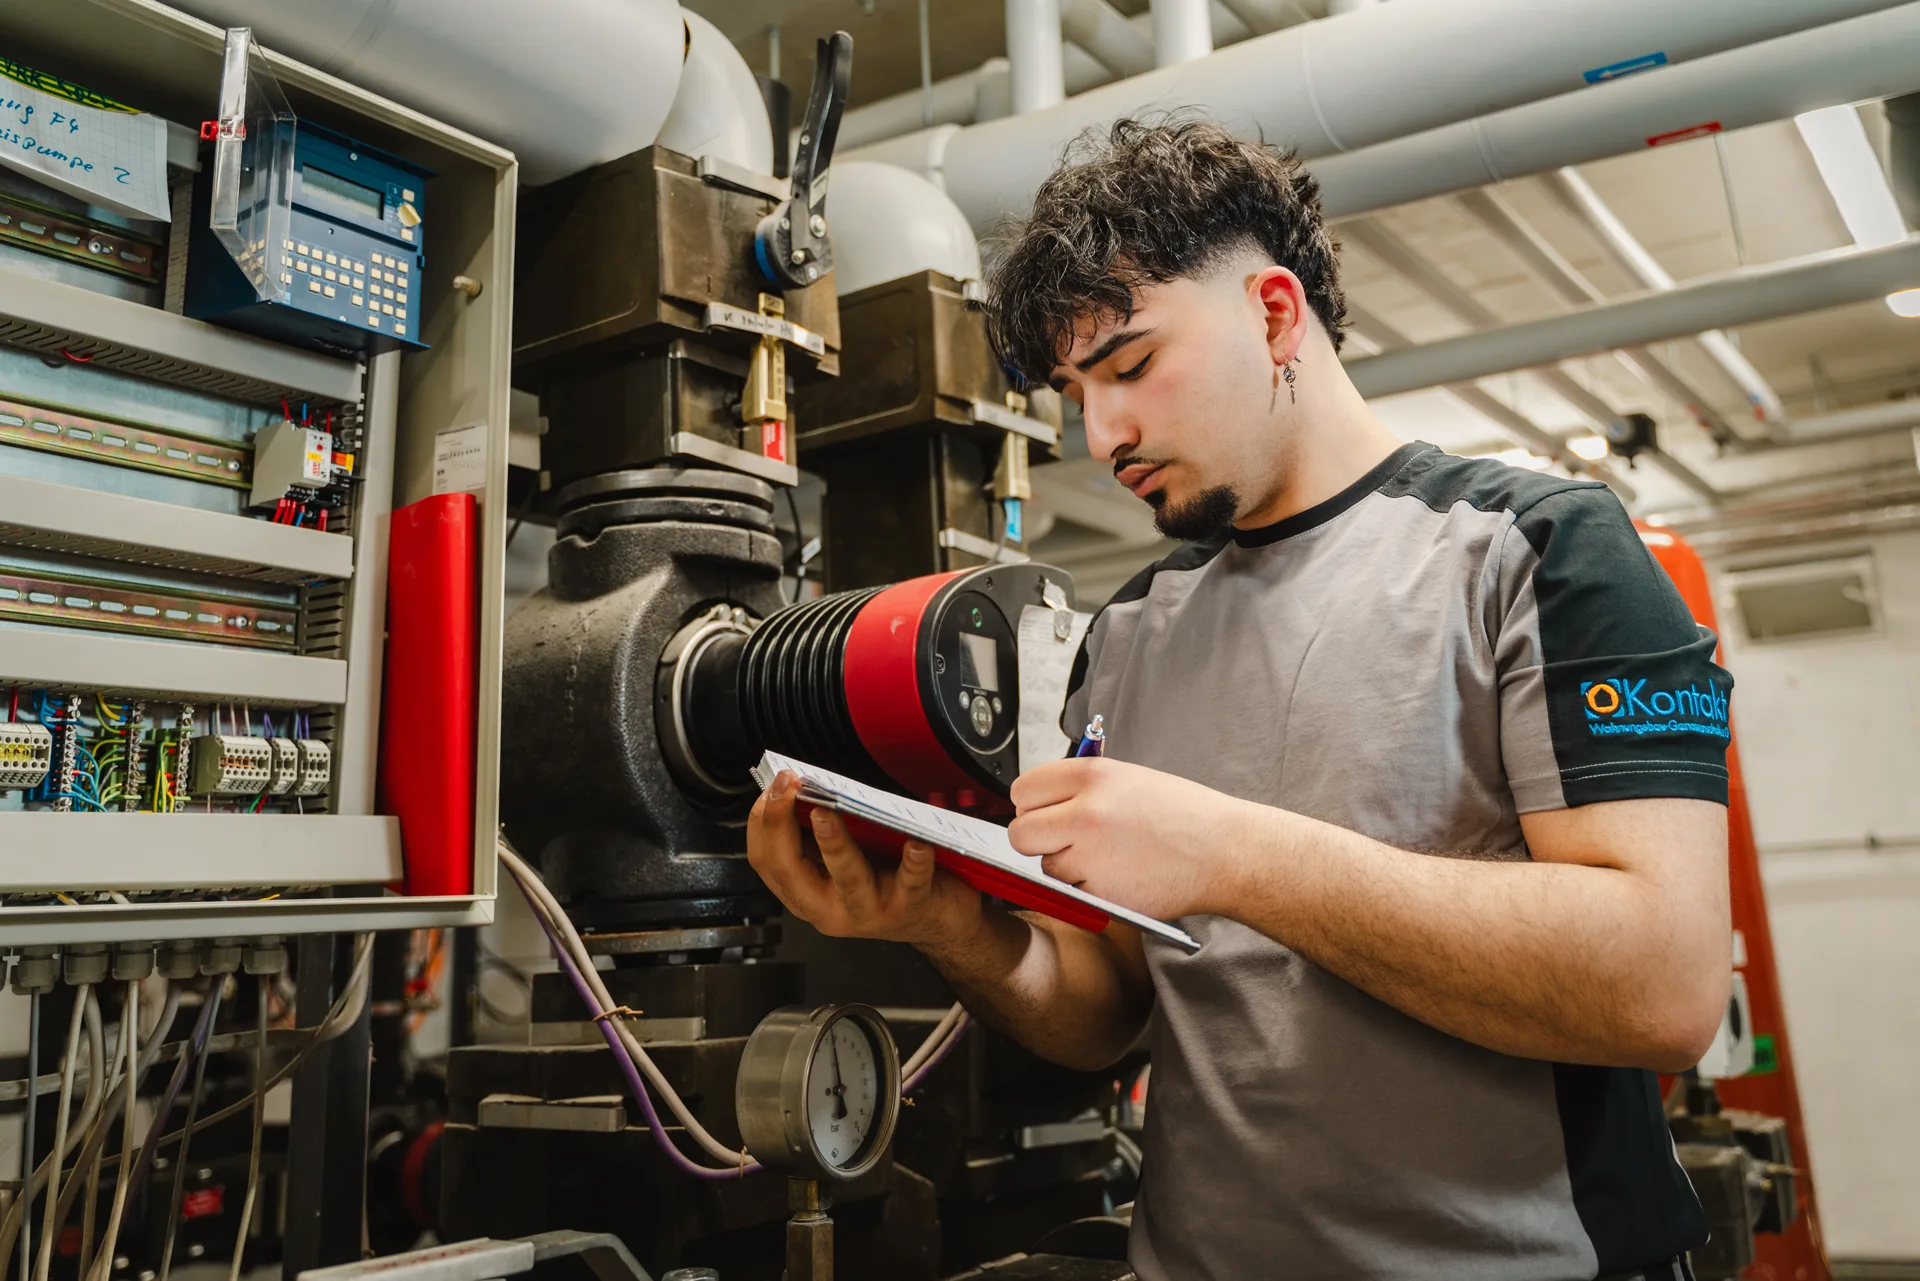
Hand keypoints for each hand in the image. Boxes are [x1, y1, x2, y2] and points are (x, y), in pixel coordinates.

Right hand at [747, 771, 985, 949]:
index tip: (772, 784)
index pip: (767, 860)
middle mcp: (831, 907)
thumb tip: (797, 788)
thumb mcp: (842, 861)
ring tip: (826, 814)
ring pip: (846, 879)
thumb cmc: (887, 882)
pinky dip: (914, 862)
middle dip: (781, 825)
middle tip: (786, 786)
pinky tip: (916, 843)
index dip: (762, 821)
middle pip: (791, 871)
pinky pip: (911, 884)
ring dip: (833, 844)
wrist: (938, 919)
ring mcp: (870, 910)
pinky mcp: (911, 907)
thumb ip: (818, 836)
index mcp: (807, 893)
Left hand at [1008, 758, 1257, 919]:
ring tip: (1107, 857)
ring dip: (1066, 867)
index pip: (1023, 790)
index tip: (1043, 813)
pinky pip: (1071, 892)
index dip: (1031, 805)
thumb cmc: (1182, 815)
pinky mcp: (1100, 892)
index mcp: (1092, 776)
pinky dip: (1087, 889)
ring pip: (1045, 866)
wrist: (1224, 851)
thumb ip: (1080, 789)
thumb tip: (1037, 805)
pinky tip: (1119, 875)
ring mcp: (1091, 855)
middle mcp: (1086, 812)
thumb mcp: (1127, 779)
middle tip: (1064, 841)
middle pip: (1020, 833)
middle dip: (1036, 840)